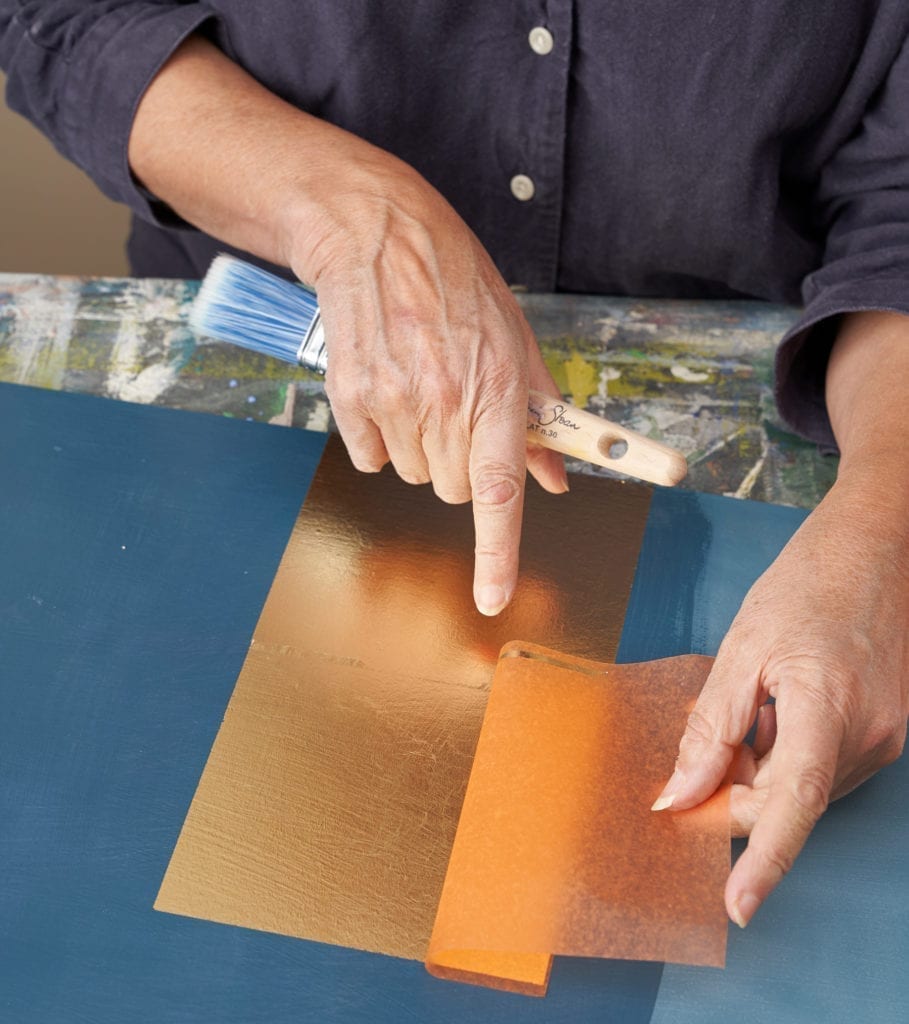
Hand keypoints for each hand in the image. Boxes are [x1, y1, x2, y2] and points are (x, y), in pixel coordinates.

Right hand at [129, 35, 566, 616]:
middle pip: (454, 492)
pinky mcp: (352, 400)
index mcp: (497, 389)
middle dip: (464, 467)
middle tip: (460, 414)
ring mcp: (393, 404)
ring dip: (424, 449)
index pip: (500, 492)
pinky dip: (383, 438)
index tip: (492, 598)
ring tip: (422, 388)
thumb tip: (557, 478)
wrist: (376, 234)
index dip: (496, 554)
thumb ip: (541, 413)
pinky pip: (372, 459)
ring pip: (415, 476)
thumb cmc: (456, 282)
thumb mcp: (516, 336)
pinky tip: (389, 389)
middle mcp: (444, 403)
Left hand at [653, 477, 908, 925]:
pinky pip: (820, 766)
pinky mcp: (884, 732)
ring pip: (801, 786)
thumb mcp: (742, 648)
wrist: (874, 549)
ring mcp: (884, 737)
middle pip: (786, 799)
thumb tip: (680, 791)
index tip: (737, 903)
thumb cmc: (806, 586)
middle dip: (732, 791)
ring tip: (746, 707)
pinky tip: (772, 710)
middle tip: (695, 756)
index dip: (763, 857)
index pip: (794, 801)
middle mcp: (869, 735)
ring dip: (758, 768)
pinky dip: (784, 754)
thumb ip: (711, 727)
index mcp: (829, 706)